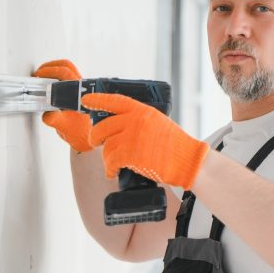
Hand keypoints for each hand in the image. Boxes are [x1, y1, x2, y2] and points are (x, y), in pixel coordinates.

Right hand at [32, 59, 92, 152]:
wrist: (86, 138)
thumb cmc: (79, 132)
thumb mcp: (64, 127)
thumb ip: (54, 120)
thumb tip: (47, 113)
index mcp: (81, 93)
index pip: (66, 74)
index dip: (50, 72)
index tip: (39, 76)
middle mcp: (82, 89)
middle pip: (67, 67)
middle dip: (50, 67)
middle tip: (39, 73)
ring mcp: (80, 89)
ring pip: (68, 70)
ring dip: (54, 69)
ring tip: (42, 75)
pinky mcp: (76, 93)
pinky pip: (67, 78)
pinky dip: (56, 76)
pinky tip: (48, 83)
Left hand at [81, 93, 209, 189]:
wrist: (188, 160)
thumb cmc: (176, 145)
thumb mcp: (158, 122)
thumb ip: (140, 120)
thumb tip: (119, 125)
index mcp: (142, 110)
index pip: (115, 100)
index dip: (98, 100)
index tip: (86, 100)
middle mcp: (135, 120)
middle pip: (103, 126)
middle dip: (96, 137)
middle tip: (95, 142)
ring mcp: (132, 136)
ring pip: (107, 146)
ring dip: (106, 158)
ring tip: (111, 164)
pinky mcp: (131, 153)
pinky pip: (111, 161)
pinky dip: (109, 169)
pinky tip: (111, 173)